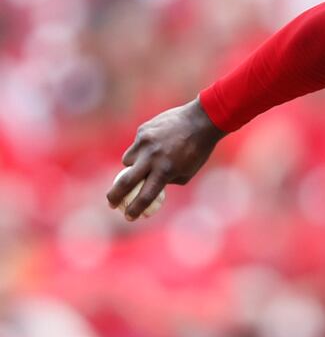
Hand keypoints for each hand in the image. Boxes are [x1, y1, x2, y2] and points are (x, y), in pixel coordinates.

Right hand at [106, 98, 225, 219]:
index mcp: (165, 170)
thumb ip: (166, 180)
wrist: (202, 120)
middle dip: (114, 196)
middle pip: (125, 182)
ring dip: (132, 167)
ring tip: (147, 162)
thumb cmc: (198, 150)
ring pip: (127, 161)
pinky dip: (141, 150)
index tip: (129, 216)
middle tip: (111, 203)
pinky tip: (156, 144)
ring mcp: (145, 142)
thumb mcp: (187, 172)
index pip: (145, 196)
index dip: (135, 209)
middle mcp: (152, 157)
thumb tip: (149, 187)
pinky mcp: (142, 131)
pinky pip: (136, 145)